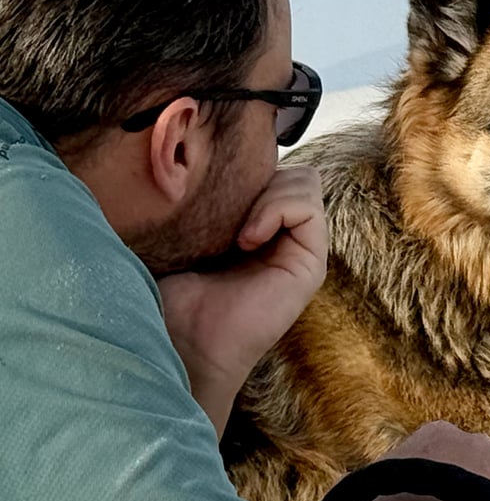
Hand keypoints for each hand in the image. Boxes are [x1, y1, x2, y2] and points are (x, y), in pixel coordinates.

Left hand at [156, 166, 326, 435]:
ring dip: (270, 192)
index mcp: (255, 224)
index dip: (246, 167)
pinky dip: (278, 210)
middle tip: (225, 207)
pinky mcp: (310, 264)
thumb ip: (194, 198)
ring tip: (237, 229)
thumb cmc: (169, 298)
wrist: (179, 346)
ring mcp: (300, 249)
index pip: (271, 168)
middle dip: (260, 175)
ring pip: (306, 181)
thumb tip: (182, 154)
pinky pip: (309, 208)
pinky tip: (247, 239)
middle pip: (291, 169)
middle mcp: (282, 234)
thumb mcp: (179, 234)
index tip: (209, 190)